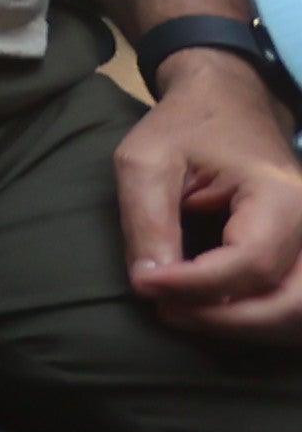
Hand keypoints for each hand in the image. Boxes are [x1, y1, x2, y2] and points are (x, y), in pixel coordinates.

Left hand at [118, 57, 301, 339]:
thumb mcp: (146, 160)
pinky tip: (212, 311)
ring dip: (245, 327)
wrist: (227, 104)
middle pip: (291, 303)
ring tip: (183, 313)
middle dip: (226, 320)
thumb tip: (149, 283)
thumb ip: (147, 221)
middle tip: (165, 311)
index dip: (196, 286)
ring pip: (299, 313)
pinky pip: (295, 304)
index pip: (250, 261)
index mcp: (280, 194)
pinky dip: (259, 320)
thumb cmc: (185, 127)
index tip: (145, 285)